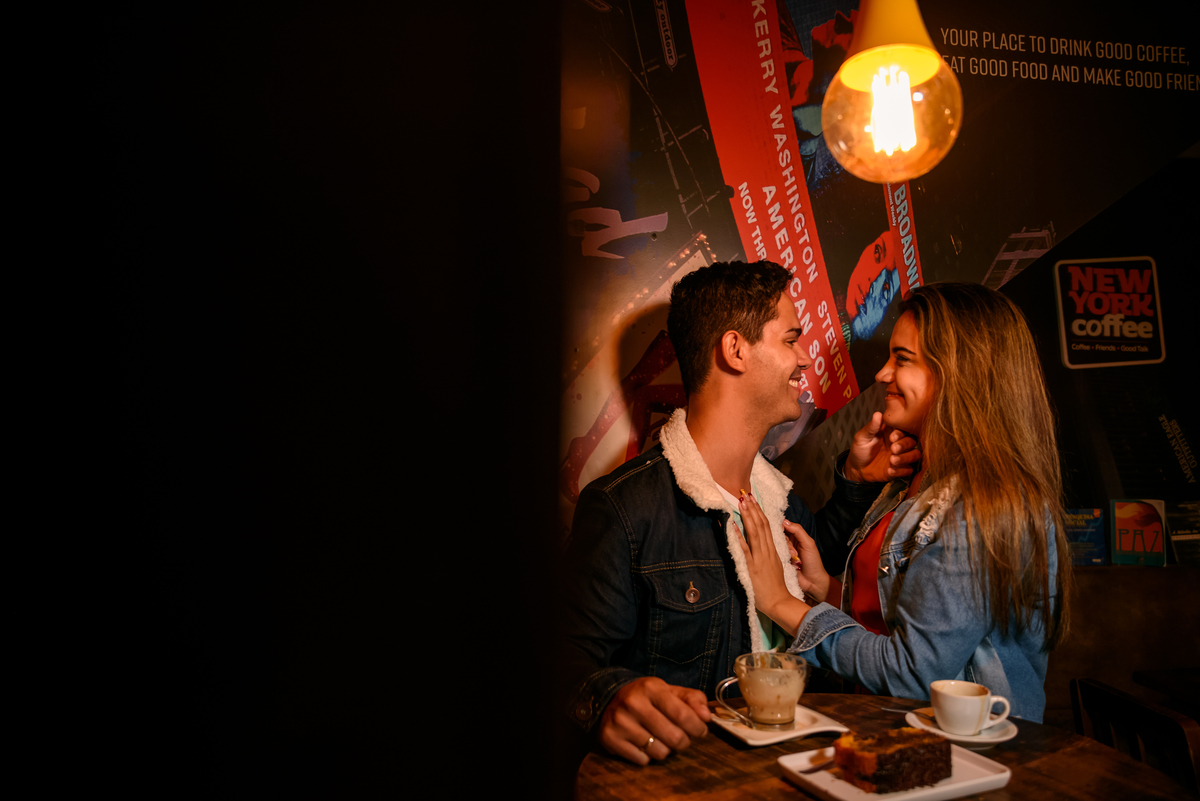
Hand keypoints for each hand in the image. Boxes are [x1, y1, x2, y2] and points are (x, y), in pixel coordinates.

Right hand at [598, 677, 710, 764]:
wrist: (609, 699)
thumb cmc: (647, 698)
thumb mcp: (670, 691)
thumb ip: (693, 699)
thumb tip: (706, 716)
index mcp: (651, 688)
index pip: (683, 715)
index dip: (697, 728)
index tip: (700, 731)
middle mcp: (633, 703)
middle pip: (674, 738)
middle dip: (683, 741)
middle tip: (679, 736)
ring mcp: (620, 722)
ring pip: (659, 752)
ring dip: (665, 749)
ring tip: (659, 738)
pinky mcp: (610, 739)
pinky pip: (642, 761)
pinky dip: (647, 756)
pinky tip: (642, 743)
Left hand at [733, 491, 792, 621]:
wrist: (779, 601)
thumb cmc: (775, 587)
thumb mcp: (775, 565)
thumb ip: (769, 554)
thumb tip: (763, 545)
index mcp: (772, 550)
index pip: (767, 526)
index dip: (760, 512)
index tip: (754, 501)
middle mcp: (766, 551)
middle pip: (761, 525)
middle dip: (753, 509)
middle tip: (745, 494)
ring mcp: (759, 558)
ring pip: (754, 532)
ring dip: (747, 516)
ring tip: (741, 502)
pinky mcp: (751, 566)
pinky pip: (744, 548)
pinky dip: (738, 535)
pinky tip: (733, 525)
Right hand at [783, 518, 830, 603]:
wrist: (812, 581)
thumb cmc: (813, 562)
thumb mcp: (809, 543)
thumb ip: (798, 531)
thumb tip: (785, 522)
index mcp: (796, 537)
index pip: (784, 526)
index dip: (781, 526)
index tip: (779, 529)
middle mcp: (788, 543)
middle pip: (779, 535)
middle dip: (785, 541)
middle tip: (793, 550)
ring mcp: (782, 552)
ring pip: (776, 544)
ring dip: (786, 550)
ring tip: (794, 557)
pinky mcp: (778, 560)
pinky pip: (774, 554)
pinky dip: (780, 556)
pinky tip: (789, 561)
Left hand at [844, 412, 920, 482]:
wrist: (857, 468)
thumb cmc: (860, 449)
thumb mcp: (862, 437)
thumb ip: (871, 427)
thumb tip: (877, 414)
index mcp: (891, 432)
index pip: (904, 428)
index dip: (901, 432)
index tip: (892, 437)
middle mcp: (899, 443)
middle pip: (913, 440)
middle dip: (904, 445)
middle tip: (893, 449)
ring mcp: (901, 456)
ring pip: (915, 454)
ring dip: (905, 458)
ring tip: (892, 460)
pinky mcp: (901, 469)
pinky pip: (909, 470)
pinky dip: (901, 471)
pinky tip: (889, 470)